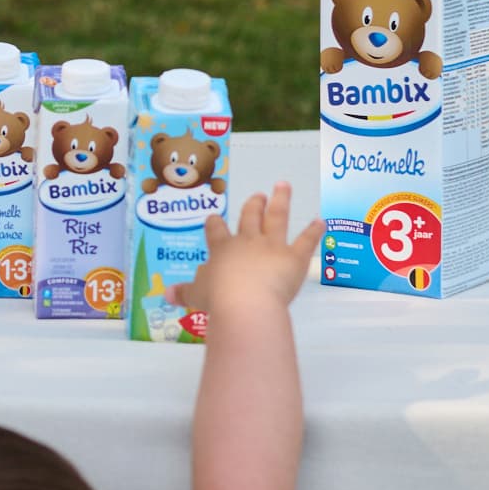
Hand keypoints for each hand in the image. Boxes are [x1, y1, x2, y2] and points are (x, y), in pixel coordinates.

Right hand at [171, 182, 319, 314]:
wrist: (245, 303)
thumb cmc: (218, 299)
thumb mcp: (196, 295)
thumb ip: (184, 292)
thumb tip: (166, 294)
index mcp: (222, 250)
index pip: (216, 231)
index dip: (215, 224)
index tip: (215, 217)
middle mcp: (247, 241)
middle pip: (249, 217)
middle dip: (253, 205)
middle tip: (257, 195)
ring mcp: (271, 246)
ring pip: (276, 218)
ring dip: (281, 201)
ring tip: (283, 186)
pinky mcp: (293, 257)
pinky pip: (305, 241)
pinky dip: (314, 231)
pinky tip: (321, 221)